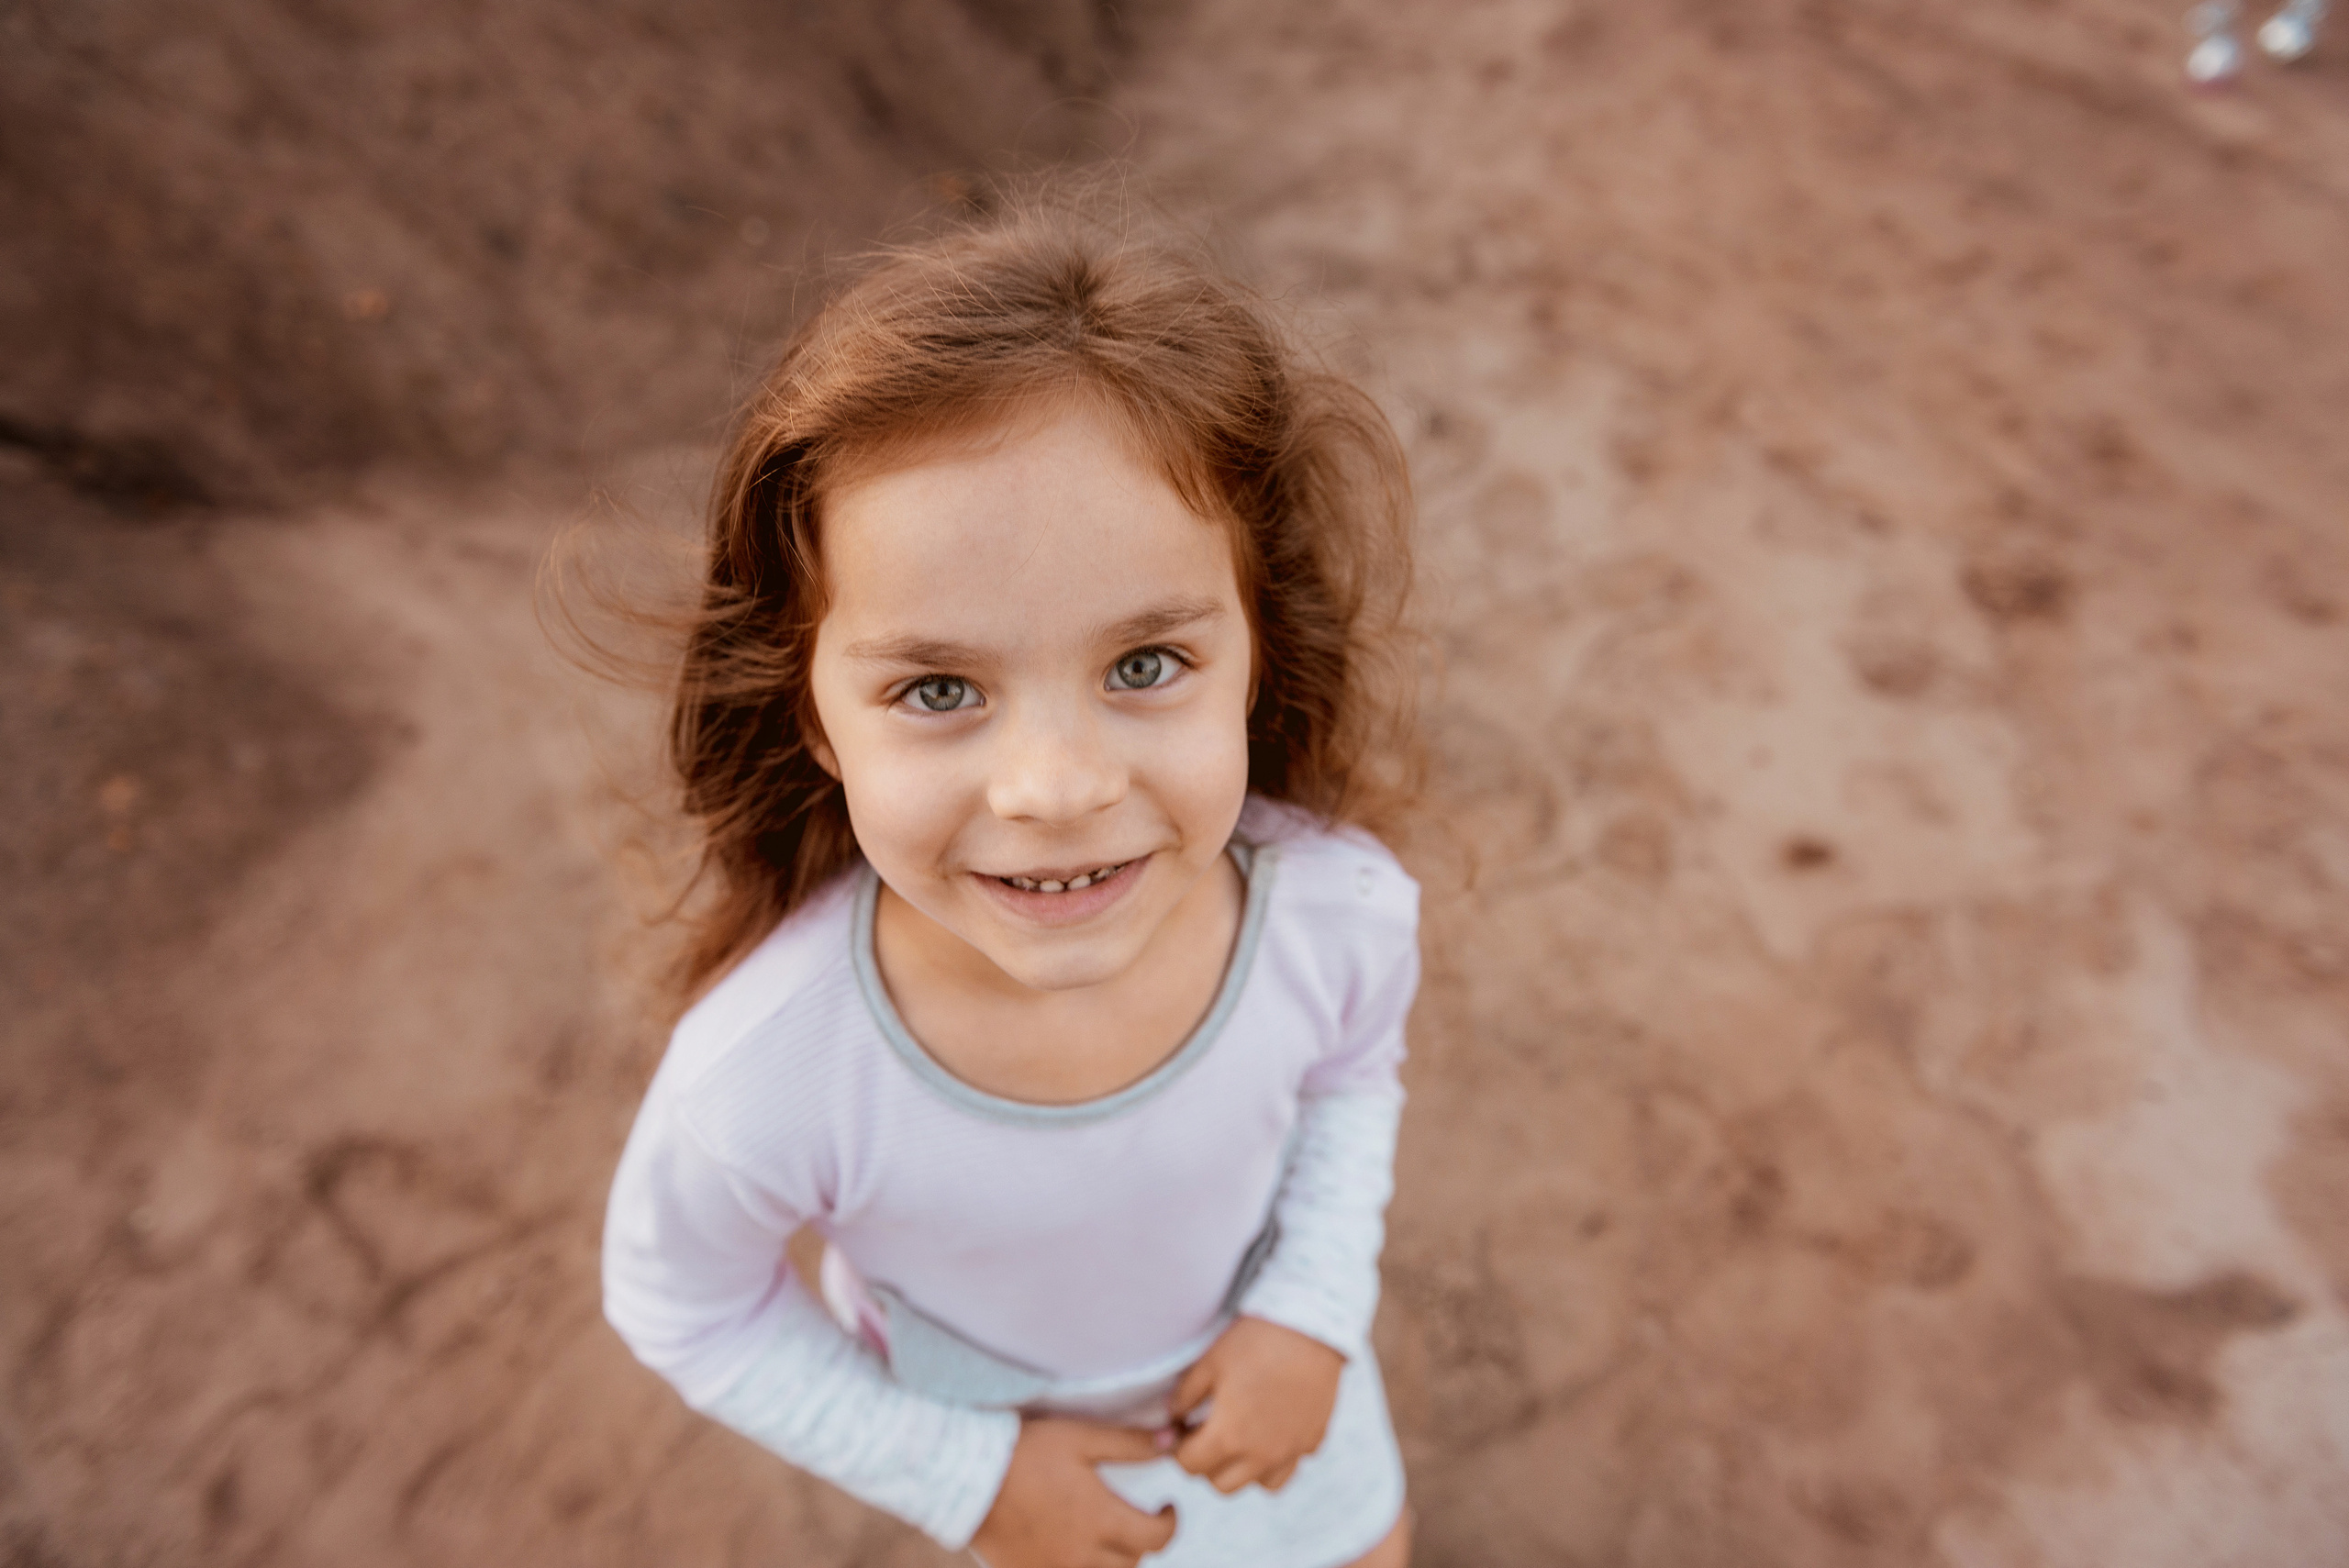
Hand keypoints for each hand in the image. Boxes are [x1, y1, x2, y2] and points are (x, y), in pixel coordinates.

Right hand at [970, 1418, 1177, 1567]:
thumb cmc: (1026, 1452)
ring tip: (1103, 1535)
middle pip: (1132, 1562)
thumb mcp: (1081, 1439)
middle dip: (1140, 1540)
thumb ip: (1130, 1444)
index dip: (1171, 1523)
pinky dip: (1079, 1567)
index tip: (1166, 1507)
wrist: (967, 1476)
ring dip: (1112, 1560)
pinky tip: (1070, 1547)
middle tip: (1132, 1517)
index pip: (1157, 1538)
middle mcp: (1083, 1555)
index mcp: (1101, 1521)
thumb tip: (1173, 1442)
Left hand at [1169, 1316, 1343, 1493]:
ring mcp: (1291, 1450)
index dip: (1179, 1449)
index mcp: (1229, 1436)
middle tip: (1209, 1432)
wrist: (1311, 1327)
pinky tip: (1275, 1428)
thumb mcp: (1209, 1362)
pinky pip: (1292, 1463)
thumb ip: (1184, 1396)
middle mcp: (1261, 1454)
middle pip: (1222, 1485)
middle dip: (1209, 1464)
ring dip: (1246, 1469)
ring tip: (1243, 1437)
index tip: (1182, 1428)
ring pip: (1261, 1484)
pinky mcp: (1313, 1440)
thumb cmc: (1255, 1341)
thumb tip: (1171, 1416)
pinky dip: (1280, 1457)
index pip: (1190, 1466)